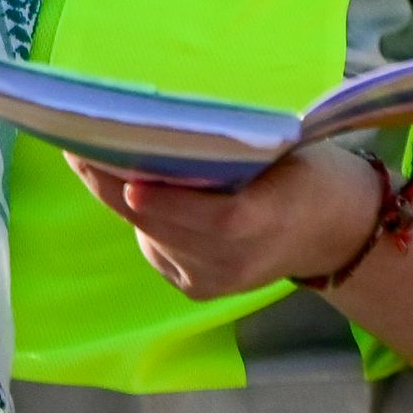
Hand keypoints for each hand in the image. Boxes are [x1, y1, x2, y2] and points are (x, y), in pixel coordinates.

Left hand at [73, 143, 383, 299]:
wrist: (336, 234)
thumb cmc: (309, 174)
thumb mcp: (285, 149)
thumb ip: (232, 146)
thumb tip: (164, 122)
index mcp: (265, 220)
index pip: (212, 218)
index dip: (164, 201)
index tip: (122, 174)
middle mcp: (234, 260)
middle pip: (160, 224)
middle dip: (112, 184)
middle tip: (76, 145)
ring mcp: (214, 280)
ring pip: (148, 235)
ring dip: (122, 199)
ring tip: (96, 157)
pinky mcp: (198, 290)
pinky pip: (155, 249)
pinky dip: (144, 221)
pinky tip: (139, 193)